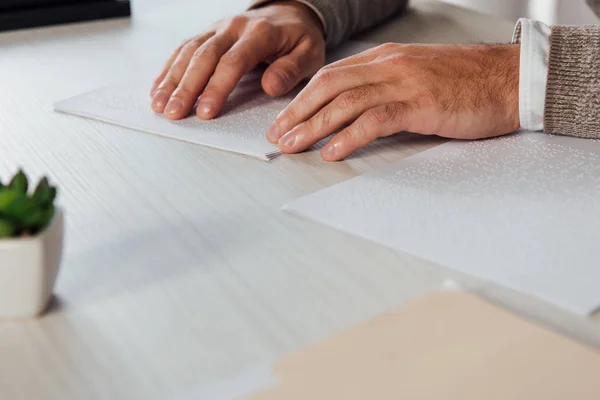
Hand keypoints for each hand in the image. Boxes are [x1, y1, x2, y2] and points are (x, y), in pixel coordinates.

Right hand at [151, 1, 324, 119]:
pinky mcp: (208, 33)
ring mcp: (218, 28)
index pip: (234, 61)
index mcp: (260, 33)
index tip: (207, 112)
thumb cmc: (299, 38)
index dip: (217, 88)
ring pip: (189, 52)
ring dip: (172, 80)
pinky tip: (158, 88)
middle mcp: (234, 27)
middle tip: (175, 113)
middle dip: (186, 87)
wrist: (289, 12)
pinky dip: (168, 68)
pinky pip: (183, 48)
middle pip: (204, 57)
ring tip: (160, 106)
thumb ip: (292, 70)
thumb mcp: (310, 53)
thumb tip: (270, 86)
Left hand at [267, 43, 520, 160]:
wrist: (513, 78)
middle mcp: (390, 65)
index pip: (332, 76)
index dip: (303, 98)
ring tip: (293, 146)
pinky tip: (332, 152)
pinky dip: (349, 137)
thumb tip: (357, 113)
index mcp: (387, 58)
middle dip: (297, 112)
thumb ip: (388, 89)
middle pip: (329, 86)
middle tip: (276, 136)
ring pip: (345, 102)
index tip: (285, 119)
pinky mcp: (421, 103)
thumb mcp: (419, 77)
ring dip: (313, 126)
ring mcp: (405, 82)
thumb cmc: (469, 82)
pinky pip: (375, 119)